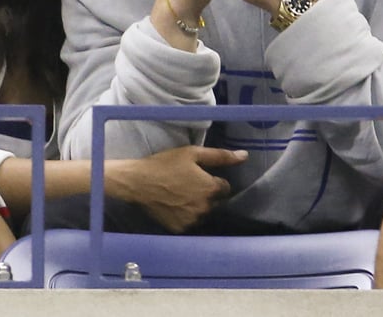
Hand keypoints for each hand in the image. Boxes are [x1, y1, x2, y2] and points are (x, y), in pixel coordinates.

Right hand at [108, 146, 247, 232]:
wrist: (137, 182)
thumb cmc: (165, 164)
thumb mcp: (192, 154)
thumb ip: (221, 156)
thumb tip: (245, 156)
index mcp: (211, 189)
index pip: (225, 188)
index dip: (214, 180)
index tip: (200, 176)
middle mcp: (205, 208)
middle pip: (216, 203)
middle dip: (208, 195)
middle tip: (189, 185)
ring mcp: (192, 221)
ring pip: (204, 214)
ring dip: (198, 207)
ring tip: (181, 196)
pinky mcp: (180, 229)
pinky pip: (190, 223)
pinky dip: (186, 216)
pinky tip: (174, 206)